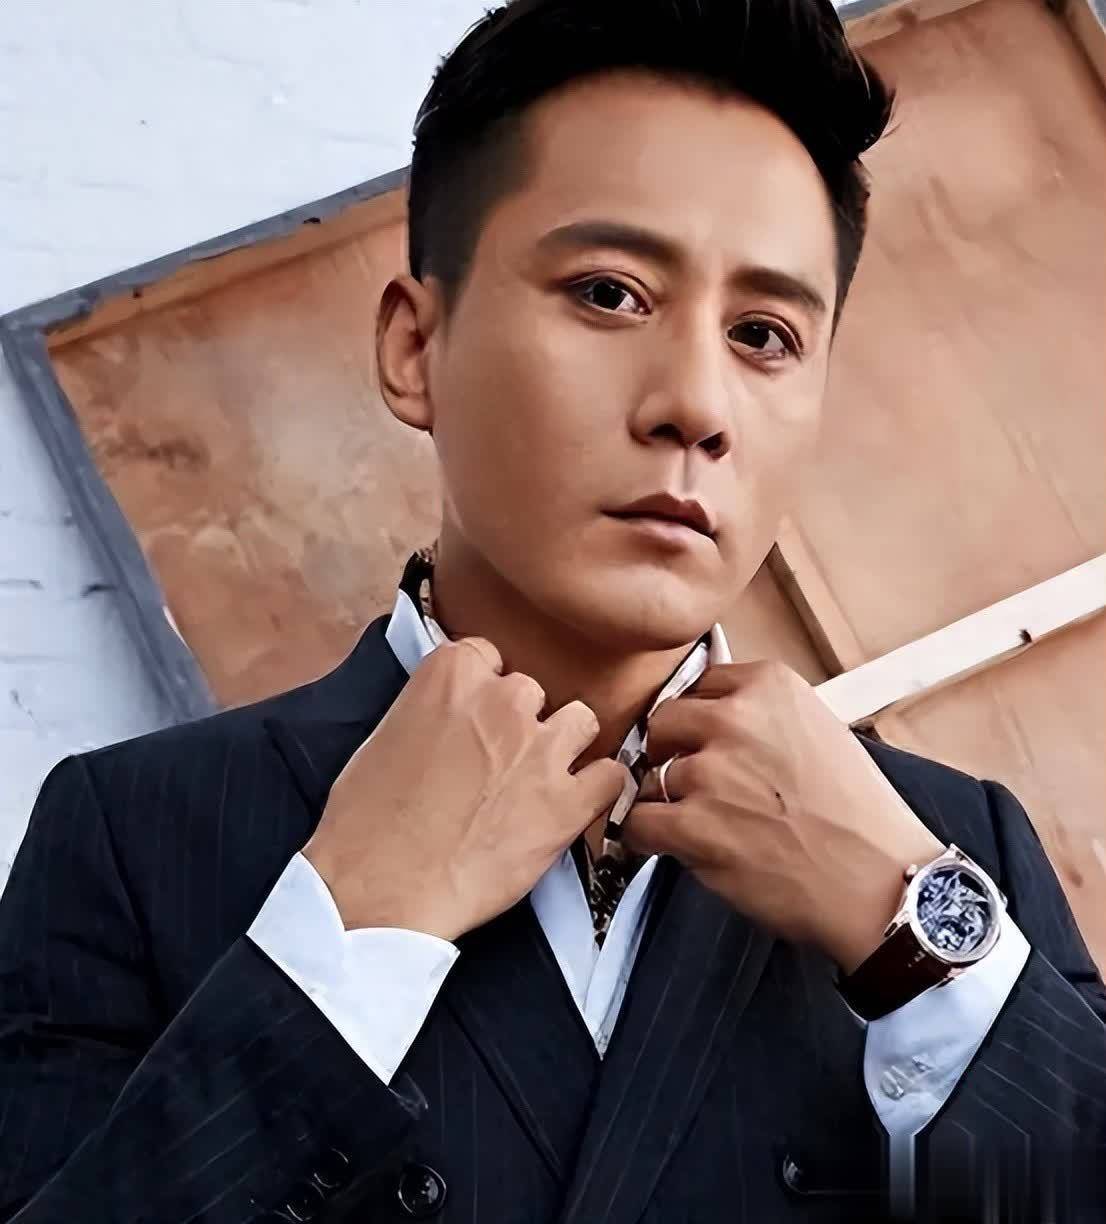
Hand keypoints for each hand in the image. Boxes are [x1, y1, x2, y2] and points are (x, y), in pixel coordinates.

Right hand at [302, 637, 627, 940]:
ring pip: (580, 722)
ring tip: (541, 781)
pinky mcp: (568, 802)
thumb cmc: (366, 825)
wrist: (380, 889)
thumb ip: (427, 711)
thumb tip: (445, 720)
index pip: (488, 656)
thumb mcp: (383, 737)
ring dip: (564, 747)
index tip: (478, 717)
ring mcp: (541, 749)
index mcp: (451, 675)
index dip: (483, 693)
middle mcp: (503, 701)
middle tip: (498, 762)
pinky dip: (598, 790)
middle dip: (519, 723)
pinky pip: (611, 776)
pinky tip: (578, 805)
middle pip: (531, 692)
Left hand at [624, 660, 943, 972]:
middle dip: (672, 754)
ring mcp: (711, 771)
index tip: (708, 744)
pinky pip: (639, 822)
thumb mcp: (817, 730)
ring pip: (650, 777)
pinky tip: (679, 846)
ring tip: (712, 826)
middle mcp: (736, 719)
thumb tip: (708, 715)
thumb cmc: (858, 817)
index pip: (698, 685)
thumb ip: (762, 715)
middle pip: (663, 723)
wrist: (881, 885)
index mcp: (768, 685)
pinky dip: (650, 838)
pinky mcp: (694, 826)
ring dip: (669, 803)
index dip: (699, 721)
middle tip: (699, 785)